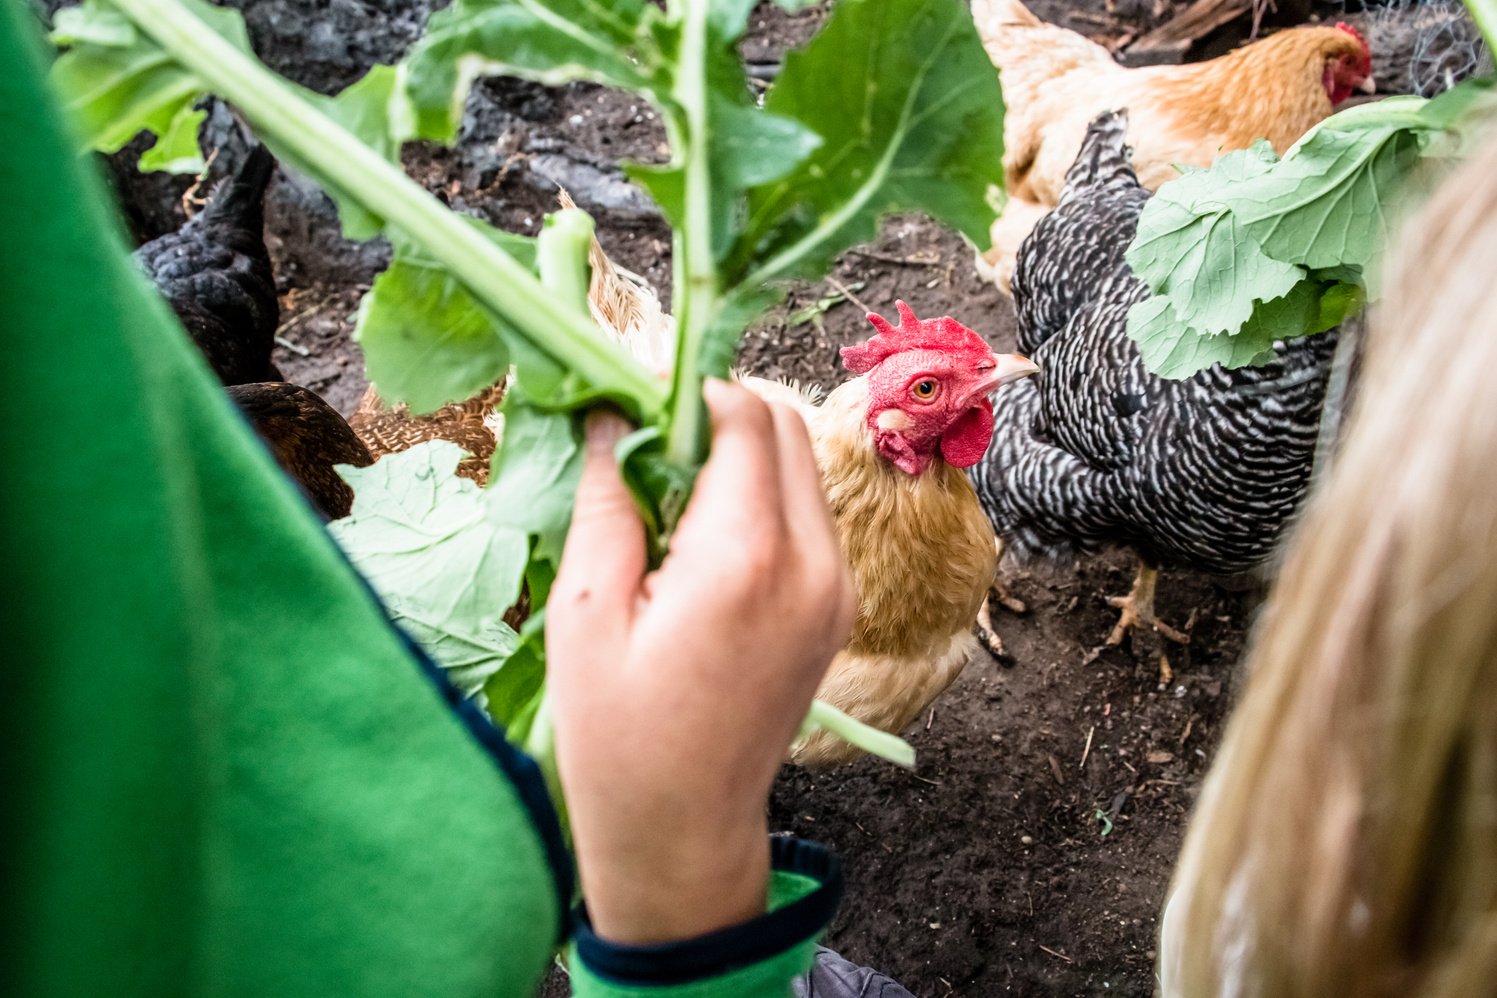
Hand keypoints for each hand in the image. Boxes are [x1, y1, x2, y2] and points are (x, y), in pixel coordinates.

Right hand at [548, 378, 855, 944]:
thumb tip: (612, 415)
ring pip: (802, 467)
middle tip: (647, 444)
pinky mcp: (840, 608)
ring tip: (669, 496)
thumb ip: (608, 500)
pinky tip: (703, 538)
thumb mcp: (586, 612)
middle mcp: (814, 562)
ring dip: (742, 454)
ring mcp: (838, 587)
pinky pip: (809, 515)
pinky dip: (763, 497)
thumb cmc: (618, 737)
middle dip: (718, 413)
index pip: (744, 415)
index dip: (686, 389)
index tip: (634, 400)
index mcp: (747, 558)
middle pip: (786, 426)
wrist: (685, 832)